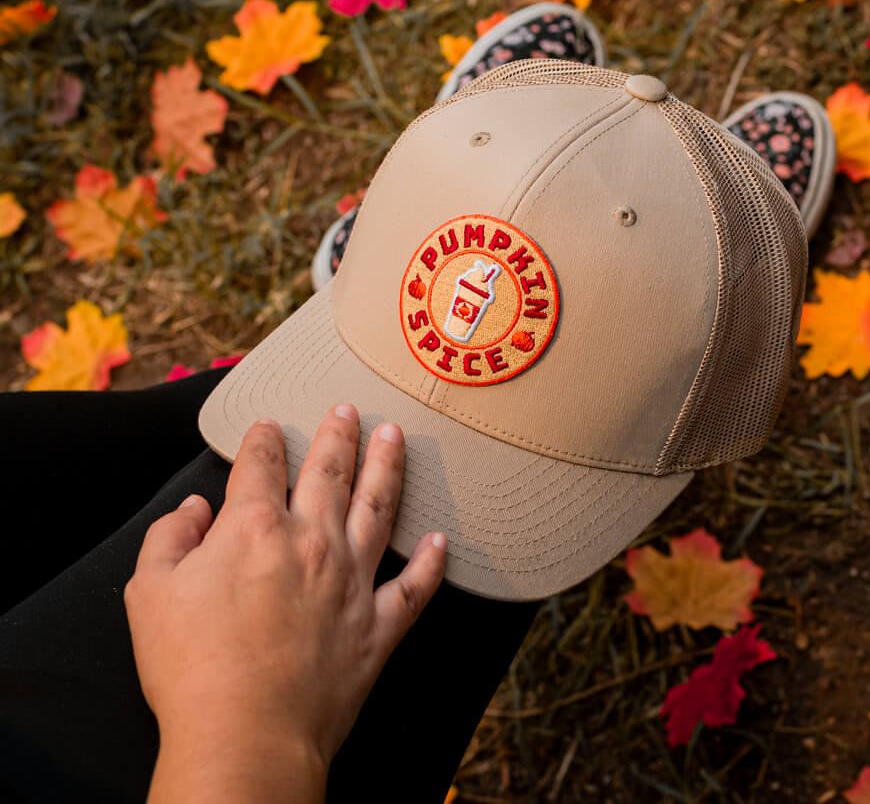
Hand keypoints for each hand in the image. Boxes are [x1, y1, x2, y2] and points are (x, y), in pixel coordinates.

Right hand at [124, 404, 447, 798]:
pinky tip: (442, 541)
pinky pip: (414, 587)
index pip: (262, 466)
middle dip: (339, 434)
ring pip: (378, 508)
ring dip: (388, 468)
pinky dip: (431, 564)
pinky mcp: (377, 626)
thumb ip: (169, 539)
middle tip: (349, 409)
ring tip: (395, 437)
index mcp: (255, 528)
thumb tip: (193, 511)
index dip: (264, 440)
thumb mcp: (150, 594)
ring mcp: (352, 581)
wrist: (246, 736)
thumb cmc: (192, 669)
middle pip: (330, 471)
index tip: (269, 427)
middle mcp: (312, 542)